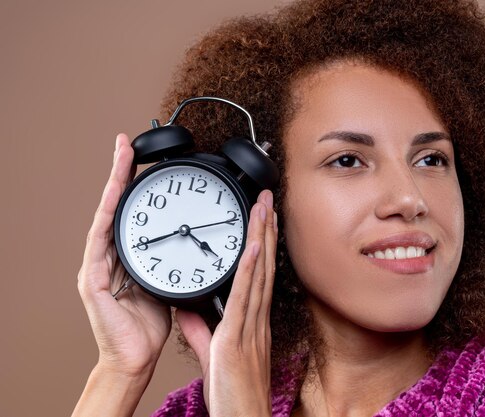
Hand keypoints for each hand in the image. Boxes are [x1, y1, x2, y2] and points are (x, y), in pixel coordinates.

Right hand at [77, 134, 170, 379]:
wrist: (134, 357)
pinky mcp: (91, 281)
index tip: (141, 158)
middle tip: (125, 144)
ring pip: (106, 218)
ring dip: (113, 187)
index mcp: (126, 258)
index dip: (134, 186)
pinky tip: (113, 197)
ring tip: (120, 157)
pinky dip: (107, 218)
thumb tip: (189, 242)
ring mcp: (96, 267)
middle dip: (119, 174)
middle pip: (115, 208)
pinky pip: (100, 243)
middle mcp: (108, 257)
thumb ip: (169, 260)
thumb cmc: (148, 325)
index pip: (132, 214)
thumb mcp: (166, 283)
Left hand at [177, 190, 276, 416]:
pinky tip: (253, 246)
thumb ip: (201, 329)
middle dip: (265, 231)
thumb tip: (190, 308)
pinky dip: (249, 269)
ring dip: (261, 238)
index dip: (260, 246)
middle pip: (262, 267)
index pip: (257, 276)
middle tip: (266, 200)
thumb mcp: (213, 354)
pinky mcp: (238, 336)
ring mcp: (250, 326)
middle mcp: (255, 319)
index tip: (261, 221)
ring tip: (263, 208)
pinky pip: (244, 297)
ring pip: (257, 274)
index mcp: (251, 322)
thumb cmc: (233, 393)